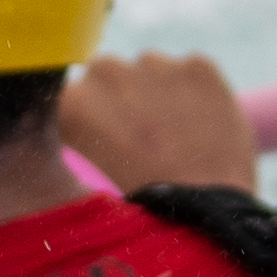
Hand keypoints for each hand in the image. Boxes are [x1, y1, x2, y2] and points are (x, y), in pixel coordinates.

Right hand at [57, 50, 260, 192]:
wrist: (204, 211)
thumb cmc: (143, 204)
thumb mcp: (89, 170)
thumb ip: (82, 130)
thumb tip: (88, 113)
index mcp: (72, 101)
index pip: (76, 94)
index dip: (94, 116)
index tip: (110, 140)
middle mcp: (107, 71)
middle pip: (108, 72)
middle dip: (122, 95)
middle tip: (142, 135)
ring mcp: (156, 64)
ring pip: (150, 67)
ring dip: (158, 89)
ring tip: (176, 132)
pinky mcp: (199, 66)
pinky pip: (192, 70)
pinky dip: (196, 90)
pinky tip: (203, 123)